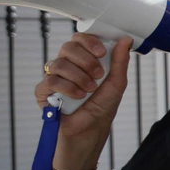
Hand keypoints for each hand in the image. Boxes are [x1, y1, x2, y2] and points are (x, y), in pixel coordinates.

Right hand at [36, 35, 130, 150]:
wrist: (91, 130)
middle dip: (86, 60)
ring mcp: (53, 78)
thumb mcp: (117, 82)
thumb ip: (120, 60)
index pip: (79, 40)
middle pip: (67, 47)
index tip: (101, 52)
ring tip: (90, 90)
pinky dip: (67, 87)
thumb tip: (125, 39)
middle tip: (99, 74)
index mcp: (82, 61)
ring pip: (59, 63)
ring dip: (79, 76)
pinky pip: (50, 80)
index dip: (89, 42)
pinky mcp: (43, 92)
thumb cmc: (102, 107)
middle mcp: (67, 66)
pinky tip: (78, 96)